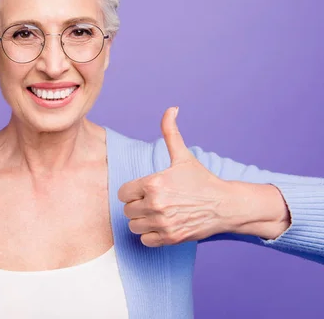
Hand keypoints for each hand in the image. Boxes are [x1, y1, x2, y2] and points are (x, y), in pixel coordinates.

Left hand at [117, 107, 233, 246]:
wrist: (225, 206)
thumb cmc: (201, 180)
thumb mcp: (183, 155)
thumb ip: (170, 132)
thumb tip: (171, 108)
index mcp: (153, 183)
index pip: (123, 193)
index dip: (132, 191)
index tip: (145, 190)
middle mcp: (155, 204)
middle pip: (127, 209)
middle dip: (137, 205)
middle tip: (154, 201)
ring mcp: (163, 223)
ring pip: (133, 225)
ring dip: (142, 221)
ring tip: (156, 213)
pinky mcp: (170, 238)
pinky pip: (145, 240)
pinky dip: (150, 235)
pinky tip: (161, 225)